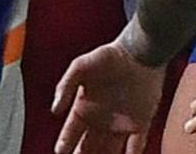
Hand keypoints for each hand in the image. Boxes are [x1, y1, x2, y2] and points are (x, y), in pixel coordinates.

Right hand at [52, 39, 163, 153]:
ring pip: (110, 149)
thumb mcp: (80, 66)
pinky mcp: (141, 122)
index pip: (72, 131)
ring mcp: (121, 122)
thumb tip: (54, 110)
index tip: (59, 151)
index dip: (65, 143)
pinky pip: (136, 145)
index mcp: (85, 107)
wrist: (140, 51)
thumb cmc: (109, 56)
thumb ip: (65, 86)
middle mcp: (101, 118)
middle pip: (89, 146)